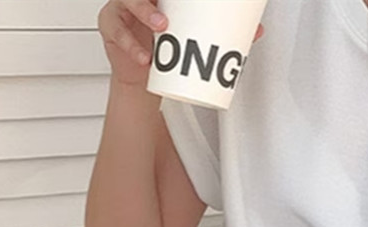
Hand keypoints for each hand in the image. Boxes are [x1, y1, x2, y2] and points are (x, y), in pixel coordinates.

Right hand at [97, 0, 263, 87]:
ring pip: (130, 1)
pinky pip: (118, 33)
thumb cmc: (165, 48)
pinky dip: (132, 47)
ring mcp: (123, 6)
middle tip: (170, 11)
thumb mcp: (192, 36)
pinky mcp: (111, 27)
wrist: (141, 77)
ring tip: (161, 27)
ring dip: (145, 12)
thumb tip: (257, 32)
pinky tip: (144, 58)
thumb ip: (221, 31)